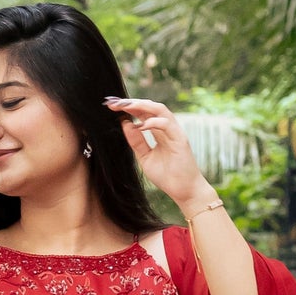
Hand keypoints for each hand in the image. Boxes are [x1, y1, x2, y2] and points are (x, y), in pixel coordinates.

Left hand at [104, 96, 216, 215]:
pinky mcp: (180, 139)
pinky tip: (141, 126)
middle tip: (115, 103)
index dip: (129, 108)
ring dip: (142, 106)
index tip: (112, 106)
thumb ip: (136, 142)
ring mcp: (175, 132)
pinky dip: (153, 122)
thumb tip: (125, 124)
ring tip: (126, 106)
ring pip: (160, 110)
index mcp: (159, 132)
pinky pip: (166, 124)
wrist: (183, 191)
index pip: (144, 113)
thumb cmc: (167, 176)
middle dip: (132, 103)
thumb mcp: (145, 157)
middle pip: (150, 107)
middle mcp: (168, 128)